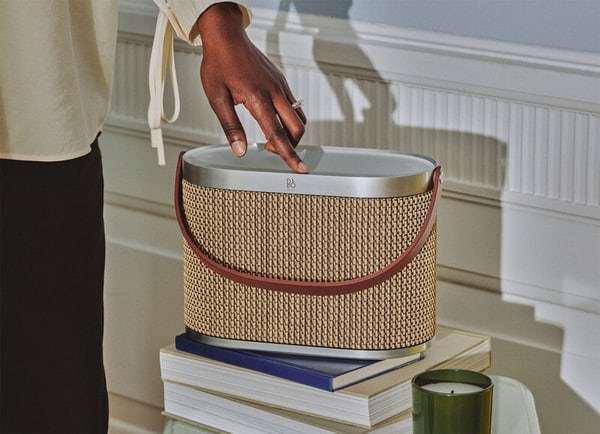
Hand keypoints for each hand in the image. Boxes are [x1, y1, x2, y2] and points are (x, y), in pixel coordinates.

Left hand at [197, 3, 307, 172]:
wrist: (226, 37)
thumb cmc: (218, 65)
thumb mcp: (216, 98)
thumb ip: (231, 126)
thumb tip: (240, 150)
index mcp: (258, 99)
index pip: (278, 135)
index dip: (290, 156)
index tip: (301, 170)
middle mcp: (275, 92)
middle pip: (297, 128)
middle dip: (291, 146)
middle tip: (269, 150)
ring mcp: (281, 86)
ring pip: (300, 117)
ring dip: (291, 133)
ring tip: (270, 136)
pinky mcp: (282, 82)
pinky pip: (295, 105)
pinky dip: (289, 119)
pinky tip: (272, 118)